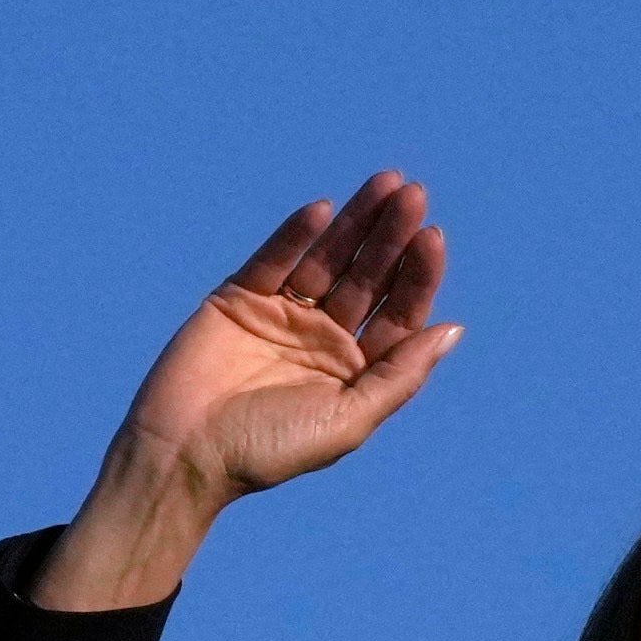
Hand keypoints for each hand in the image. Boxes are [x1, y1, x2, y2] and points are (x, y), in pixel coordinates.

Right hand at [35, 173, 462, 609]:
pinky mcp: (239, 298)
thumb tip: (454, 329)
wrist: (186, 455)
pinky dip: (295, 234)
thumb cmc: (270, 450)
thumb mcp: (349, 419)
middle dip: (391, 237)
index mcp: (356, 369)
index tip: (432, 238)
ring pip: (327, 259)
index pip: (398, 313)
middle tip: (414, 196)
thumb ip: (400, 374)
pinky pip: (273, 259)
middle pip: (368, 276)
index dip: (417, 276)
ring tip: (386, 185)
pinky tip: (322, 210)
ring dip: (354, 222)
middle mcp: (324, 338)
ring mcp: (282, 314)